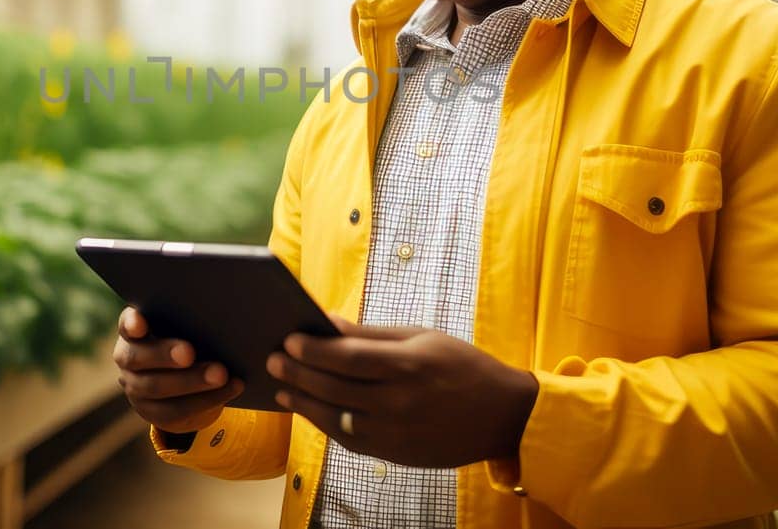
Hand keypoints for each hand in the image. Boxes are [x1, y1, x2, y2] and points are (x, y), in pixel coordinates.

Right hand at [113, 307, 243, 433]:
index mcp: (134, 331)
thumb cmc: (189, 341)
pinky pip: (176, 410)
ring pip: (157, 387)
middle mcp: (128, 359)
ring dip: (192, 381)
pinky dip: (207, 399)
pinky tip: (230, 388)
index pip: (126, 324)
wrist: (186, 385)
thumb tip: (218, 313)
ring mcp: (136, 388)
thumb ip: (191, 321)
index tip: (140, 324)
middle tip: (189, 352)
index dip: (131, 324)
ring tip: (220, 374)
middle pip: (137, 357)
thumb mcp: (186, 329)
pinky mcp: (152, 413)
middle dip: (164, 354)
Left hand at [267, 315, 537, 467]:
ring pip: (336, 418)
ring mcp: (396, 433)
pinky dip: (325, 424)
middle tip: (272, 360)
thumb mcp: (422, 338)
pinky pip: (350, 440)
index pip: (347, 357)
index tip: (288, 339)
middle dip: (299, 373)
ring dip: (304, 402)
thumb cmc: (463, 367)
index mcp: (409, 365)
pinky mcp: (396, 454)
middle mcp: (400, 401)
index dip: (313, 349)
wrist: (505, 415)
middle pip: (335, 387)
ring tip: (283, 387)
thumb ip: (373, 334)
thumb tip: (329, 322)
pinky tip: (310, 410)